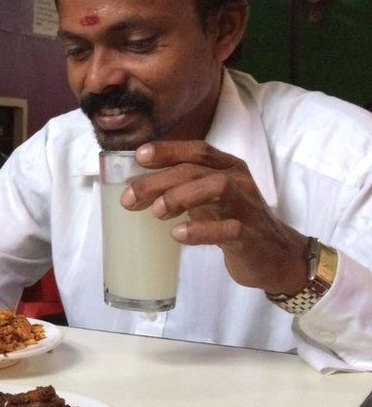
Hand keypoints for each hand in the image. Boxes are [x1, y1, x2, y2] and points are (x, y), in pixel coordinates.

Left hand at [121, 141, 308, 294]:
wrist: (276, 256)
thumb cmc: (234, 222)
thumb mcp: (210, 199)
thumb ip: (184, 188)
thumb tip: (137, 187)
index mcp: (228, 168)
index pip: (197, 150)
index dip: (168, 150)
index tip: (139, 156)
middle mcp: (239, 181)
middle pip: (196, 170)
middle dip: (158, 181)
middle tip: (129, 198)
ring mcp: (246, 207)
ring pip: (216, 188)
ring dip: (180, 197)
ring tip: (155, 211)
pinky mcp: (250, 236)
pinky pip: (228, 229)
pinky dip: (200, 230)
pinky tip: (177, 234)